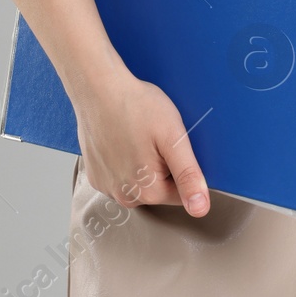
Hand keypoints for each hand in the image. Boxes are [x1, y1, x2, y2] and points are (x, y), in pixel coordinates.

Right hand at [70, 67, 210, 216]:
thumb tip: (200, 209)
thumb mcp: (173, 137)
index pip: (181, 193)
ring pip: (139, 183)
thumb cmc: (135, 106)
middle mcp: (124, 197)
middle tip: (154, 138)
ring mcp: (106, 187)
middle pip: (159, 190)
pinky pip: (120, 176)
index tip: (170, 145)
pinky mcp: (95, 175)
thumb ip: (188, 176)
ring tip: (137, 136)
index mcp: (148, 192)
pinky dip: (124, 161)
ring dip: (142, 165)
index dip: (182, 167)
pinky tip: (122, 139)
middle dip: (162, 167)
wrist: (97, 88)